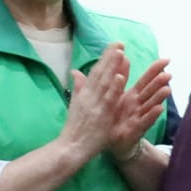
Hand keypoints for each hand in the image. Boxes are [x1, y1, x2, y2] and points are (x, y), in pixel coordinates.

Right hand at [58, 42, 126, 162]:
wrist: (70, 148)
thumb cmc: (75, 128)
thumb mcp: (76, 105)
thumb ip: (78, 88)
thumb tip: (75, 71)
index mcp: (84, 93)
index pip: (96, 72)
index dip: (105, 58)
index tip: (114, 45)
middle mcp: (89, 96)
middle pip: (100, 73)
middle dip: (110, 57)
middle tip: (120, 42)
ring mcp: (95, 105)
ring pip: (105, 83)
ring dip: (113, 67)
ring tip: (121, 52)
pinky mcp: (100, 116)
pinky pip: (108, 100)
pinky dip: (114, 87)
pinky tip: (120, 77)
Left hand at [107, 57, 171, 157]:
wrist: (112, 143)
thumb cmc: (115, 119)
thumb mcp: (113, 97)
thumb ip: (116, 79)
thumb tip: (117, 59)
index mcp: (133, 96)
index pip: (146, 80)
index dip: (155, 70)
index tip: (166, 59)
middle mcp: (139, 105)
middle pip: (151, 91)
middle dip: (160, 82)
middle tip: (169, 73)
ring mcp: (139, 117)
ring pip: (151, 105)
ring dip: (159, 97)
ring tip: (167, 89)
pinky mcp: (135, 129)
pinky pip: (144, 121)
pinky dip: (152, 115)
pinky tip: (159, 109)